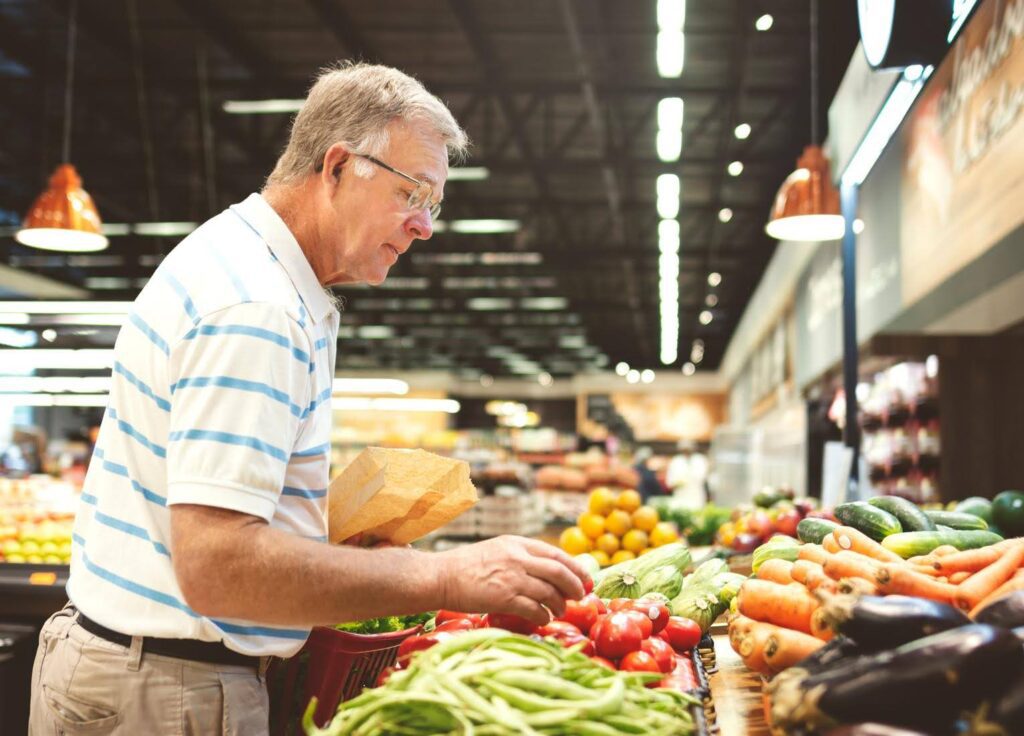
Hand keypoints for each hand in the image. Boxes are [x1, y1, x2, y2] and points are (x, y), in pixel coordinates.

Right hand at [434, 535, 590, 626]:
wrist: (440, 576)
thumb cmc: (467, 566)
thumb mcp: (498, 549)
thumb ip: (522, 556)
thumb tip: (549, 571)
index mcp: (517, 543)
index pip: (556, 554)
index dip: (576, 567)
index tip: (586, 578)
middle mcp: (517, 558)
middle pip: (559, 572)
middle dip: (575, 586)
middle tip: (581, 596)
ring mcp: (511, 578)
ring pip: (549, 592)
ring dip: (559, 604)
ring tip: (559, 611)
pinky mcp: (503, 598)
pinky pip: (534, 609)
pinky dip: (543, 615)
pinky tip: (543, 618)